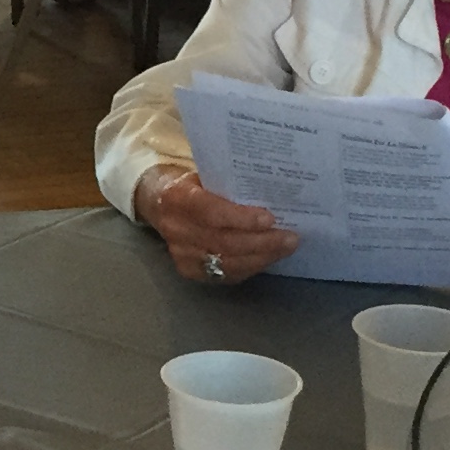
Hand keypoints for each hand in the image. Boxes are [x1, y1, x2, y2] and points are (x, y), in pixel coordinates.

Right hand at [134, 162, 299, 285]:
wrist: (159, 202)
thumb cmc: (192, 184)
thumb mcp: (205, 175)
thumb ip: (229, 186)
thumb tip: (272, 195)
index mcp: (177, 198)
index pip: (211, 212)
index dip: (241, 218)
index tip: (270, 219)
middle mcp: (176, 229)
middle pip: (224, 243)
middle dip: (262, 242)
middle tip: (290, 238)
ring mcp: (180, 254)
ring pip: (227, 263)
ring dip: (261, 257)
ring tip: (285, 248)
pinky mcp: (188, 271)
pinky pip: (225, 275)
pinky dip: (250, 267)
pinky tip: (268, 258)